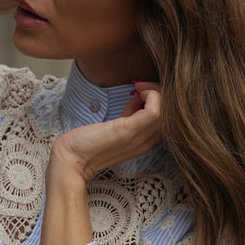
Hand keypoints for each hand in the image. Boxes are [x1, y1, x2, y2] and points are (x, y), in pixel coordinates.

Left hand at [48, 83, 162, 182]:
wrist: (72, 158)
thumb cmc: (88, 141)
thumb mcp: (117, 125)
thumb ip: (131, 113)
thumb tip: (138, 95)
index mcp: (146, 140)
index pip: (169, 115)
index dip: (159, 98)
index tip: (139, 91)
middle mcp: (148, 140)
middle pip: (172, 111)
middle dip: (160, 91)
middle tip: (140, 86)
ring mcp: (141, 137)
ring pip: (169, 108)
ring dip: (156, 90)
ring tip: (138, 89)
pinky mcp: (130, 131)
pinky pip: (156, 109)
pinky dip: (150, 94)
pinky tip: (136, 92)